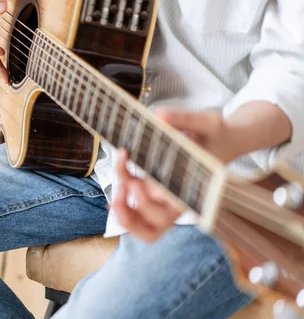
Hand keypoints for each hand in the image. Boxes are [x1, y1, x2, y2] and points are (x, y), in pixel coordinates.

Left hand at [112, 108, 236, 242]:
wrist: (225, 140)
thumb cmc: (216, 134)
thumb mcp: (207, 121)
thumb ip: (184, 118)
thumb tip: (160, 115)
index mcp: (196, 186)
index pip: (173, 204)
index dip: (151, 200)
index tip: (136, 181)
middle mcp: (181, 199)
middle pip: (157, 224)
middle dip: (134, 208)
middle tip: (126, 183)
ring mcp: (168, 202)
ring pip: (145, 227)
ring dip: (125, 215)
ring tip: (117, 189)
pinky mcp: (157, 196)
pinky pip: (138, 214)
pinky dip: (124, 206)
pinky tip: (117, 181)